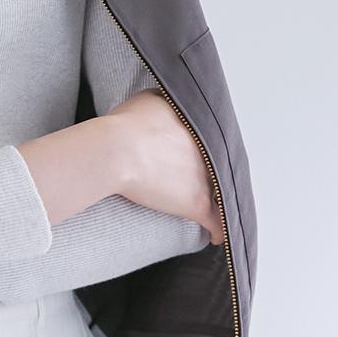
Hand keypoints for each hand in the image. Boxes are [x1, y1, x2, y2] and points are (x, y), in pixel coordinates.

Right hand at [103, 90, 223, 245]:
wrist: (117, 150)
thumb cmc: (124, 126)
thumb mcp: (148, 100)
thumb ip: (163, 103)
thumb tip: (164, 107)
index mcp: (198, 125)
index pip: (209, 141)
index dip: (202, 151)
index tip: (197, 157)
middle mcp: (207, 150)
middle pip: (217, 166)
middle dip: (211, 174)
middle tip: (202, 182)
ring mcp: (205, 177)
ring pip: (219, 193)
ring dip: (217, 201)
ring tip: (214, 209)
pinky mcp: (196, 202)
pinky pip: (215, 220)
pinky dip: (218, 229)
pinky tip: (217, 236)